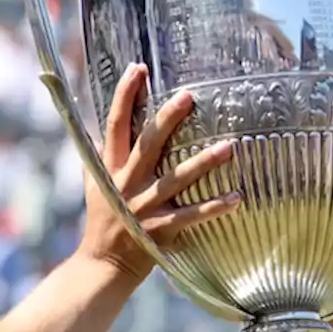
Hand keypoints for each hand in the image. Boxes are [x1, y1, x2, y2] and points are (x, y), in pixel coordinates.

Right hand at [78, 63, 241, 280]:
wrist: (103, 263)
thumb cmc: (103, 218)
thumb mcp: (94, 183)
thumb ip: (99, 155)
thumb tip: (102, 126)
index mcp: (110, 168)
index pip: (115, 124)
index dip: (125, 95)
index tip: (138, 68)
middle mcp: (127, 183)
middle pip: (149, 144)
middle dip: (167, 119)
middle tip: (189, 96)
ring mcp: (145, 206)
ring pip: (177, 179)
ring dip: (204, 162)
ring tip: (230, 146)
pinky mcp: (162, 229)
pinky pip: (192, 215)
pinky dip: (215, 207)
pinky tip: (238, 197)